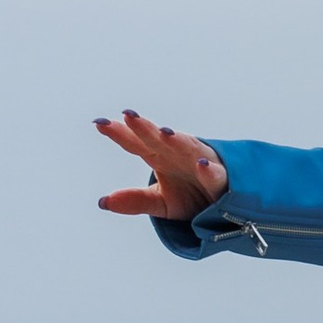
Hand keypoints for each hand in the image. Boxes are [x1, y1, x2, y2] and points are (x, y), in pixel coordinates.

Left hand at [95, 111, 226, 222]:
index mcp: (159, 156)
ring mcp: (199, 163)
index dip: (120, 133)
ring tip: (164, 133)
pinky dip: (209, 170)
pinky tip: (202, 165)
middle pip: (158, 139)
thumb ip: (134, 200)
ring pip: (187, 148)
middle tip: (128, 116)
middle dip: (145, 128)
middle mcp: (178, 154)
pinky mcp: (219, 179)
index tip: (99, 123)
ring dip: (177, 140)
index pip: (136, 142)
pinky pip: (215, 174)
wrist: (223, 205)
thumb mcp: (160, 202)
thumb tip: (103, 202)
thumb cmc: (190, 196)